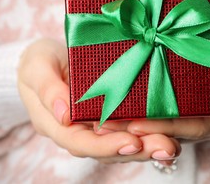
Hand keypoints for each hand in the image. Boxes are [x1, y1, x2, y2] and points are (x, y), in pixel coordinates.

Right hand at [17, 38, 180, 162]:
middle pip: (107, 149)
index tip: (132, 143)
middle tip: (165, 148)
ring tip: (172, 146)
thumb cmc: (41, 60)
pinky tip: (172, 135)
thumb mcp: (37, 66)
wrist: (51, 58)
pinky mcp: (111, 117)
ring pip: (122, 144)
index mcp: (56, 124)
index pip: (80, 142)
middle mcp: (78, 132)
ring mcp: (96, 127)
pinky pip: (129, 130)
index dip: (106, 146)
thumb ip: (47, 89)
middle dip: (137, 151)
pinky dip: (149, 134)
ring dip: (148, 147)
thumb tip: (64, 116)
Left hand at [98, 29, 209, 141]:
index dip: (165, 128)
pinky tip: (124, 100)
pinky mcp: (194, 101)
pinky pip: (170, 107)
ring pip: (168, 121)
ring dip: (138, 119)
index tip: (134, 125)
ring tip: (106, 115)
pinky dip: (147, 106)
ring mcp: (203, 112)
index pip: (195, 128)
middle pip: (174, 130)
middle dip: (141, 128)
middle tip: (106, 123)